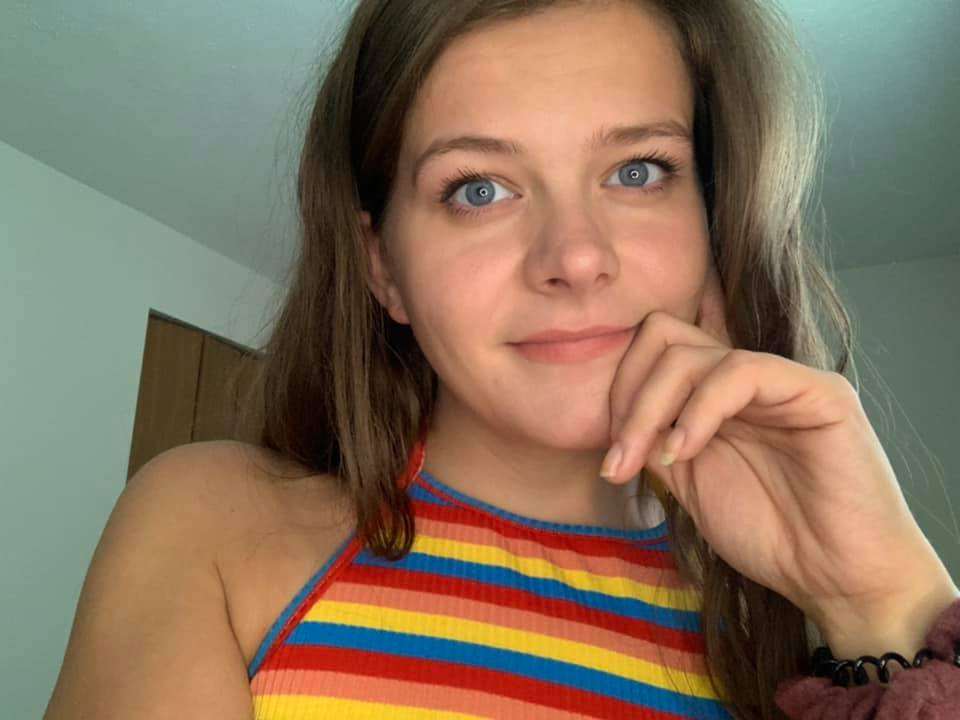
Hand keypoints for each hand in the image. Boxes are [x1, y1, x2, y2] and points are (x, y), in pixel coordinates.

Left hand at [603, 260, 953, 630]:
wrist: (837, 579)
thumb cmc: (770, 536)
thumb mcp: (689, 485)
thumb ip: (655, 443)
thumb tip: (614, 420)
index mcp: (714, 395)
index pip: (652, 351)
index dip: (620, 393)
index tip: (612, 459)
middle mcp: (744, 378)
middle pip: (662, 337)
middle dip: (627, 394)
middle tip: (621, 460)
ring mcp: (780, 379)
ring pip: (690, 353)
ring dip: (650, 409)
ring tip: (650, 463)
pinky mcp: (818, 390)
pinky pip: (740, 372)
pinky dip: (698, 410)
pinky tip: (686, 452)